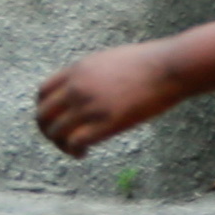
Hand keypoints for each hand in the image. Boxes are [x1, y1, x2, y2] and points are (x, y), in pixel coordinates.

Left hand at [32, 45, 182, 158]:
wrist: (172, 67)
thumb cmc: (151, 63)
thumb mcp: (111, 60)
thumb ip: (92, 74)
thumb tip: (90, 88)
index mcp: (77, 70)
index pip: (42, 93)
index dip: (45, 109)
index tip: (55, 119)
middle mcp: (77, 88)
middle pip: (44, 115)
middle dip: (48, 130)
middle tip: (60, 139)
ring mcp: (90, 105)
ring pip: (56, 132)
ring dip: (60, 145)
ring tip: (74, 150)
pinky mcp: (106, 122)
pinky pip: (76, 142)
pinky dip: (74, 151)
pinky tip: (83, 154)